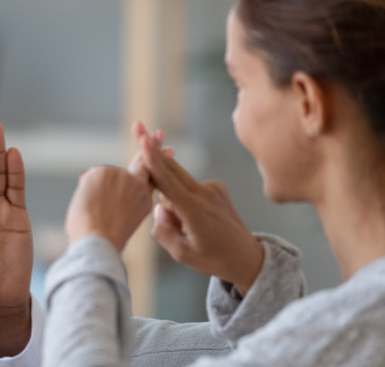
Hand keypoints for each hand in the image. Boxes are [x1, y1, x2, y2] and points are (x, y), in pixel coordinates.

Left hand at [64, 123, 168, 250]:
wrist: (99, 242)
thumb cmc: (104, 240)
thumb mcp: (120, 221)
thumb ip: (117, 200)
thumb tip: (94, 183)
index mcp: (144, 201)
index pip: (152, 177)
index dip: (157, 162)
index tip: (167, 148)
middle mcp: (138, 185)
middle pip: (142, 161)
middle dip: (151, 145)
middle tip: (160, 132)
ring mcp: (122, 177)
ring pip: (104, 177)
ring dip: (95, 192)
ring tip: (93, 212)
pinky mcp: (104, 171)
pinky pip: (90, 178)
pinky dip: (84, 192)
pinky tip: (87, 205)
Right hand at [136, 124, 263, 295]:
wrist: (248, 258)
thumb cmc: (213, 259)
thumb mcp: (181, 254)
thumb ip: (162, 230)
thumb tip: (158, 207)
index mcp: (194, 210)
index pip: (167, 180)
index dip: (152, 159)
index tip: (144, 139)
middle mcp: (204, 193)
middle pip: (170, 168)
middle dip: (153, 151)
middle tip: (138, 126)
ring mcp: (213, 188)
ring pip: (177, 180)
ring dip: (168, 192)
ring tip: (185, 227)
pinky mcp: (217, 188)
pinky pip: (188, 187)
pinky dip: (181, 197)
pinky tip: (194, 221)